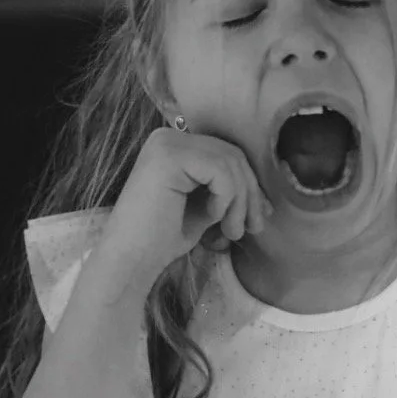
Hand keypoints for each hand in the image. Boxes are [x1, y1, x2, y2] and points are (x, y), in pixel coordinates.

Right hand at [96, 126, 273, 294]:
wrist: (131, 260)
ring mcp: (166, 143)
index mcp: (173, 144)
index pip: (226, 153)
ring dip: (240, 201)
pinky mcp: (169, 156)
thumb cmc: (163, 239)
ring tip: (232, 232)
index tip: (256, 219)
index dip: (248, 184)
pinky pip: (219, 171)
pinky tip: (213, 217)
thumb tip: (265, 195)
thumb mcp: (204, 206)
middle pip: (231, 154)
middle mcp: (167, 136)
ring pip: (230, 162)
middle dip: (249, 193)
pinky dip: (226, 198)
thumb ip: (227, 191)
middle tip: (252, 228)